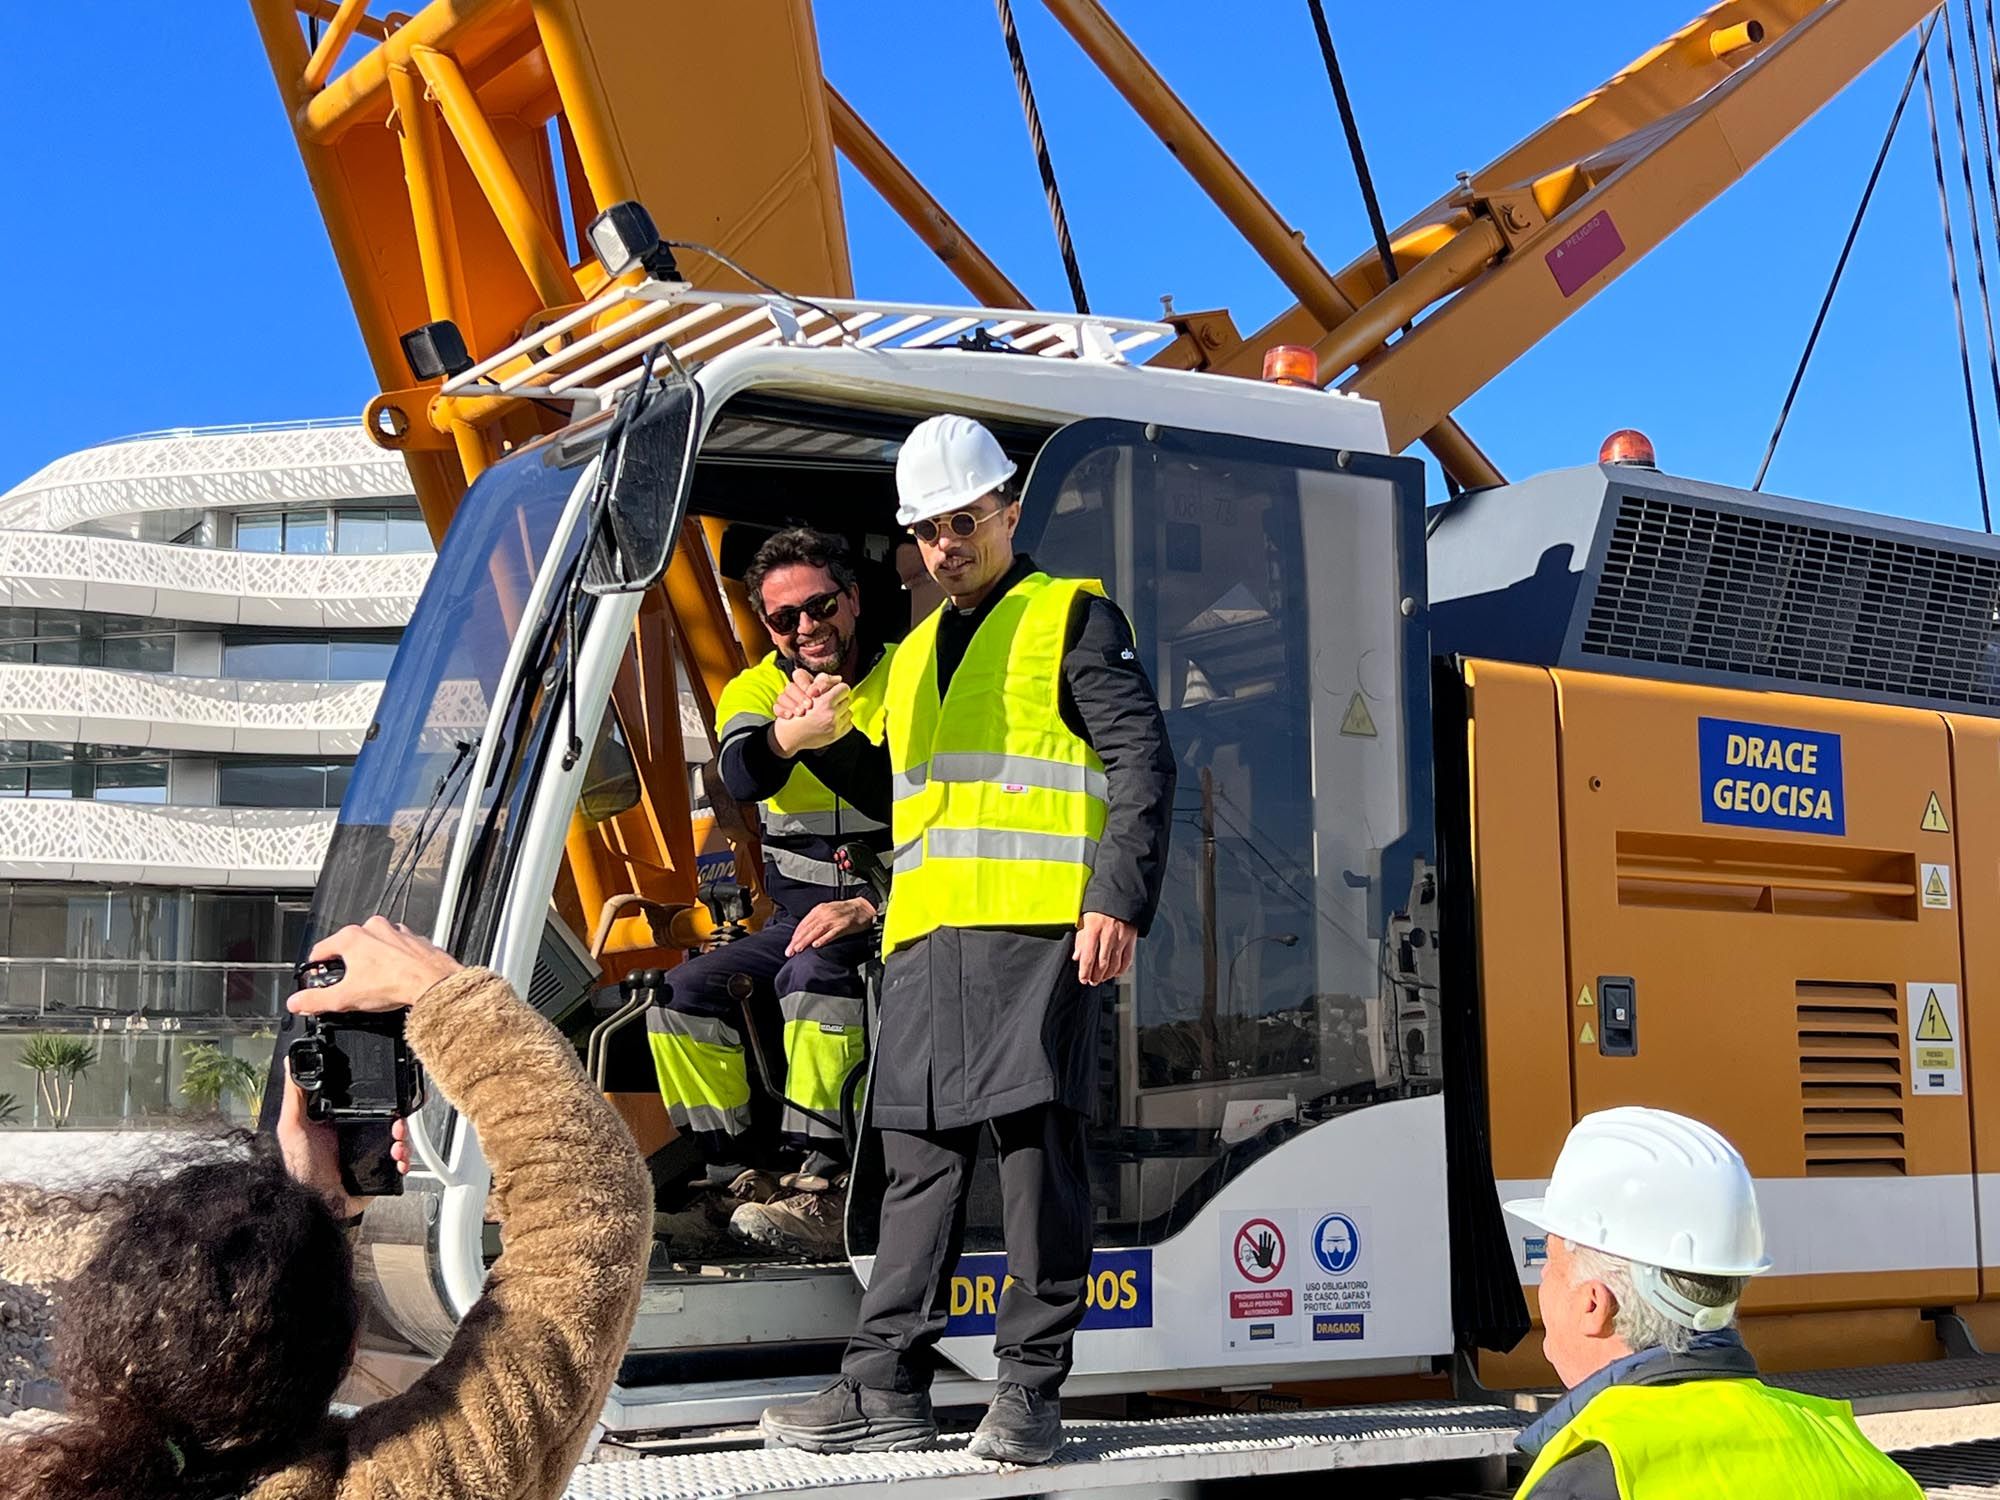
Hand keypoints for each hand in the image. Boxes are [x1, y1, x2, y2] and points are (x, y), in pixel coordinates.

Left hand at [277, 1057, 409, 1220]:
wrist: (313, 1204)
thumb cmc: (299, 1168)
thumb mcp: (293, 1126)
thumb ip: (294, 1095)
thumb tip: (291, 1064)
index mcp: (337, 1123)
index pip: (365, 1104)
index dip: (379, 1098)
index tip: (387, 1094)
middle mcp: (354, 1137)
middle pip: (387, 1120)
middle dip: (398, 1119)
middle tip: (397, 1122)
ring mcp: (367, 1155)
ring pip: (396, 1140)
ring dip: (403, 1139)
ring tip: (397, 1143)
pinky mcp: (377, 1173)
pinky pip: (398, 1163)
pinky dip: (404, 1160)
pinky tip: (398, 1159)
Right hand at [285, 915, 461, 1017]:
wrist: (434, 983)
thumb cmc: (396, 983)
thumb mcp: (346, 998)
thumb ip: (317, 1000)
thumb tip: (297, 1002)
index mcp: (352, 937)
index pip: (321, 949)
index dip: (315, 966)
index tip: (316, 977)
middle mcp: (374, 928)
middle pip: (348, 946)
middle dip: (346, 965)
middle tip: (348, 984)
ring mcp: (396, 931)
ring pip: (374, 944)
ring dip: (371, 959)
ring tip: (373, 981)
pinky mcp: (414, 939)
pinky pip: (397, 948)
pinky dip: (393, 959)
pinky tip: (394, 975)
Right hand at [771, 678, 851, 754]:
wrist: (790, 735)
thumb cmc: (794, 713)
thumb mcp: (804, 693)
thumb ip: (821, 683)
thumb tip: (838, 678)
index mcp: (824, 702)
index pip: (843, 688)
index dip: (838, 688)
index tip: (834, 690)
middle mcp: (831, 714)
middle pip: (847, 699)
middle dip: (839, 699)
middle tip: (830, 702)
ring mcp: (834, 726)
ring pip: (848, 711)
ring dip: (841, 711)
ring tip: (829, 712)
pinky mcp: (836, 735)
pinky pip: (848, 724)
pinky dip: (842, 722)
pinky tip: (831, 721)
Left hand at [785, 896, 876, 955]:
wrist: (863, 907)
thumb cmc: (845, 911)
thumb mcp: (827, 912)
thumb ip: (816, 921)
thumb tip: (804, 934)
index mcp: (819, 910)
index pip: (804, 924)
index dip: (796, 935)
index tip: (790, 946)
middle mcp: (825, 913)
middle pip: (808, 928)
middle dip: (797, 941)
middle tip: (789, 952)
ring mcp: (834, 919)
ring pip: (817, 931)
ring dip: (806, 940)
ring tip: (798, 949)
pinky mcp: (844, 925)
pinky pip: (832, 933)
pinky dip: (823, 939)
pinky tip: (816, 945)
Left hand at [1074, 912, 1137, 985]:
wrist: (1120, 895)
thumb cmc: (1100, 908)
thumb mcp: (1084, 920)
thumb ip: (1080, 939)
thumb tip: (1077, 957)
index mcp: (1093, 930)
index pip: (1088, 957)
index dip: (1085, 972)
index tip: (1083, 979)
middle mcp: (1107, 935)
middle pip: (1101, 964)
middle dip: (1095, 976)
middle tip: (1092, 981)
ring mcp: (1121, 939)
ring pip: (1114, 965)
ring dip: (1107, 975)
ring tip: (1101, 979)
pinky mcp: (1131, 940)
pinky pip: (1127, 960)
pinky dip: (1121, 970)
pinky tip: (1115, 972)